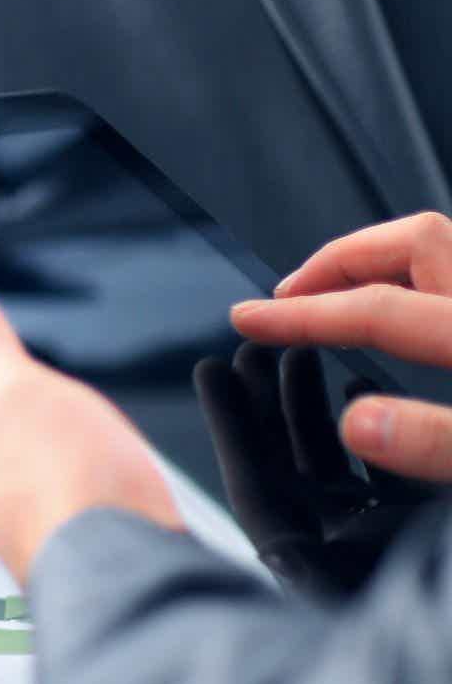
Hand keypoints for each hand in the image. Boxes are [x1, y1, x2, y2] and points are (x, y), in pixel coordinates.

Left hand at [0, 275, 181, 583]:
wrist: (135, 580)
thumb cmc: (73, 493)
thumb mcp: (12, 390)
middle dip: (1, 382)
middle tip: (2, 349)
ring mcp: (37, 517)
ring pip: (27, 453)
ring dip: (38, 422)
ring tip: (45, 400)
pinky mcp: (83, 538)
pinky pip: (70, 482)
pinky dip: (78, 458)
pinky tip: (98, 462)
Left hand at [194, 344, 420, 595]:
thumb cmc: (425, 636)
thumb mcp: (364, 578)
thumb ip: (329, 554)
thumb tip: (310, 504)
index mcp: (313, 567)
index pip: (254, 484)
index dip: (231, 427)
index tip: (209, 370)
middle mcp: (337, 556)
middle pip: (283, 470)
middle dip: (266, 408)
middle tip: (254, 350)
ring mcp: (376, 546)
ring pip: (330, 468)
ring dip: (311, 413)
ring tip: (299, 356)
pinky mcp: (413, 538)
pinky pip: (380, 480)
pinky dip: (372, 435)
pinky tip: (365, 385)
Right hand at [233, 211, 451, 480]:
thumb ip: (439, 440)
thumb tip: (359, 424)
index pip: (378, 308)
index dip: (302, 315)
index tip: (250, 320)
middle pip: (414, 243)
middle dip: (338, 261)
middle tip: (290, 295)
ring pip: (442, 253)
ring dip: (382, 265)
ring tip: (335, 294)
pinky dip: (422, 287)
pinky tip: (410, 324)